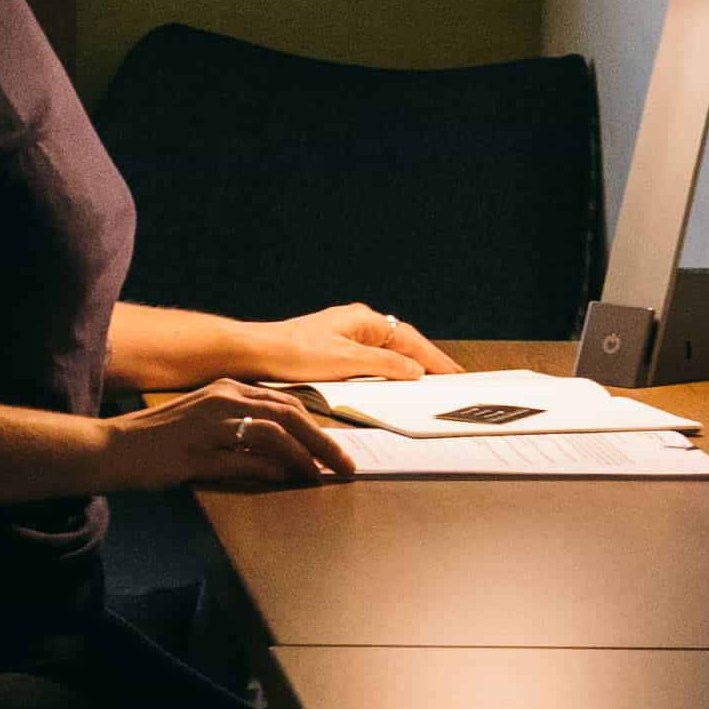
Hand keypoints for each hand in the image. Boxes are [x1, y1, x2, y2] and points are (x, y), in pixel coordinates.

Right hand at [108, 380, 361, 493]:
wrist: (110, 447)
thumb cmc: (157, 438)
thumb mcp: (204, 421)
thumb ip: (242, 428)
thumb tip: (282, 452)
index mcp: (226, 388)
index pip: (287, 402)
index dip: (319, 426)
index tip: (337, 448)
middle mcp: (222, 399)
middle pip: (290, 415)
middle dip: (324, 442)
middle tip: (345, 466)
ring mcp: (210, 425)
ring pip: (274, 434)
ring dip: (305, 457)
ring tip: (322, 477)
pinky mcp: (197, 453)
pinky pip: (246, 461)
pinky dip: (272, 471)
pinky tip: (287, 481)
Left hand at [225, 304, 460, 384]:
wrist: (253, 354)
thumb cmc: (292, 353)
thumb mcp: (346, 362)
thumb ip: (384, 366)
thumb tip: (415, 370)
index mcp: (363, 320)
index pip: (410, 340)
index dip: (434, 359)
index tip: (455, 374)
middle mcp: (356, 325)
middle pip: (401, 345)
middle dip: (426, 363)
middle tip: (452, 381)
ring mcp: (344, 339)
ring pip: (386, 355)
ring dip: (407, 370)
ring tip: (430, 386)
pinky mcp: (332, 354)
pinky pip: (369, 364)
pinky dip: (386, 375)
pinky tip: (393, 388)